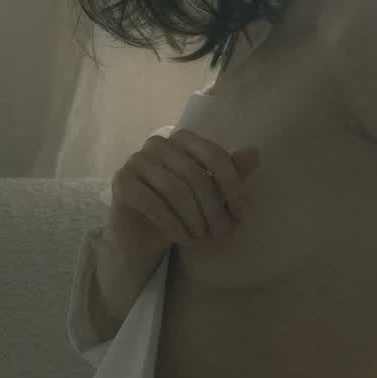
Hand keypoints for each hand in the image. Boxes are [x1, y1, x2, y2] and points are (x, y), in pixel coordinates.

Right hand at [105, 131, 259, 263]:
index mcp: (183, 139)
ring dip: (194, 219)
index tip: (243, 214)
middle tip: (221, 235)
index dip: (232, 185)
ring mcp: (136, 160)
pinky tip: (183, 239)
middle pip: (195, 175)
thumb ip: (230, 174)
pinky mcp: (121, 182)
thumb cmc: (181, 210)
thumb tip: (255, 153)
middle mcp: (158, 143)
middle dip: (214, 209)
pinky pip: (154, 204)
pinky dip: (173, 225)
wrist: (142, 234)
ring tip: (201, 238)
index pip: (214, 155)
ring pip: (175, 190)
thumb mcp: (212, 194)